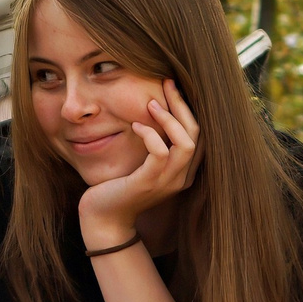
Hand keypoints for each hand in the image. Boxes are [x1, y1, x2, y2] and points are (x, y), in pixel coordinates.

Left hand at [77, 81, 201, 248]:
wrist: (104, 217)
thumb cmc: (119, 188)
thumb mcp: (143, 164)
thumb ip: (156, 146)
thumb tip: (153, 112)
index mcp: (183, 172)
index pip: (198, 135)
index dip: (188, 109)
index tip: (173, 88)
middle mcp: (181, 178)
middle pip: (196, 134)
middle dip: (182, 105)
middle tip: (167, 83)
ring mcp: (167, 181)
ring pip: (185, 142)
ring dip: (169, 118)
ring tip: (151, 104)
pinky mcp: (148, 182)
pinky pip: (160, 152)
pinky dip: (150, 134)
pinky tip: (135, 125)